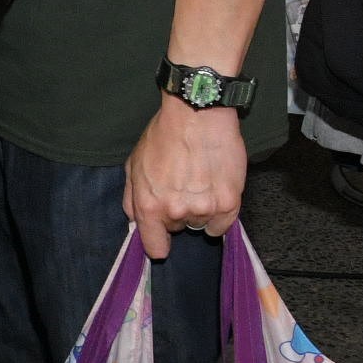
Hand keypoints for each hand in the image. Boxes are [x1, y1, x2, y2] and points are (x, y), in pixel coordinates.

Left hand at [124, 93, 247, 256]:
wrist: (197, 116)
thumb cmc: (163, 137)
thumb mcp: (134, 165)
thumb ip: (132, 198)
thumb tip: (135, 222)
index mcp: (149, 205)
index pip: (154, 246)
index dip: (157, 244)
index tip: (161, 242)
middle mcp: (176, 212)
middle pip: (177, 229)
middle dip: (176, 214)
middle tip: (180, 188)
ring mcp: (205, 209)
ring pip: (201, 224)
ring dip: (200, 210)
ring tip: (199, 183)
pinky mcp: (230, 203)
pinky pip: (223, 225)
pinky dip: (220, 214)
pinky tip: (214, 191)